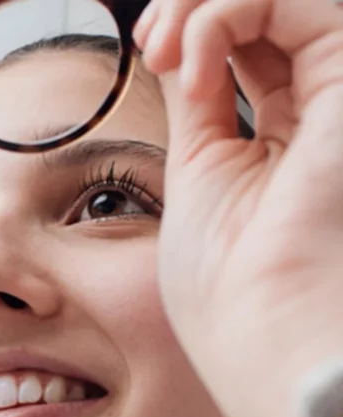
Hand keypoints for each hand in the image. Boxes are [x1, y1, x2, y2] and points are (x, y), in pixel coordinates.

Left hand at [134, 0, 342, 416]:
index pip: (251, 40)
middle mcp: (324, 108)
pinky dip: (224, 18)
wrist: (259, 328)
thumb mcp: (200, 168)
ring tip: (162, 47)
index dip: (198, 24)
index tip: (148, 50)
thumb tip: (177, 49)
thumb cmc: (227, 279)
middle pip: (267, 12)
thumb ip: (201, 99)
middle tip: (152, 40)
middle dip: (197, 7)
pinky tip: (191, 65)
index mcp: (288, 133)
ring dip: (206, 6)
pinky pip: (296, 3)